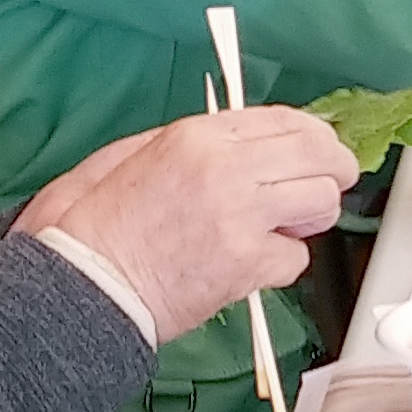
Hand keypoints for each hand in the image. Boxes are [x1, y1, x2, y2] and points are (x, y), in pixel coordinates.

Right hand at [24, 106, 361, 333]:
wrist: (78, 290)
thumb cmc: (88, 227)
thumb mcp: (128, 155)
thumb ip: (189, 143)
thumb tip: (237, 141)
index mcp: (197, 136)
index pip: (286, 120)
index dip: (313, 134)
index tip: (320, 147)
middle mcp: (227, 169)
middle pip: (319, 153)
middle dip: (333, 168)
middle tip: (328, 183)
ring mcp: (242, 218)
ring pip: (321, 201)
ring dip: (310, 215)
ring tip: (284, 226)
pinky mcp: (248, 265)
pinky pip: (296, 258)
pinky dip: (280, 263)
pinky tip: (251, 264)